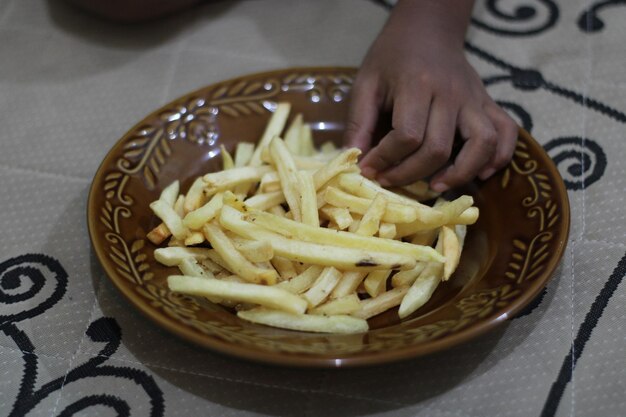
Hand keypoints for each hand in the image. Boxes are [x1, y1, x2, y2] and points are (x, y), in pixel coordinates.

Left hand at [345, 0, 517, 191]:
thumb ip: (358, 121)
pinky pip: (506, 132)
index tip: (369, 169)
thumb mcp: (366, 83)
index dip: (386, 159)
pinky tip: (480, 174)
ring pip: (480, 144)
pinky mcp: (489, 103)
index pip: (407, 135)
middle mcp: (451, 94)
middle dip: (410, 174)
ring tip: (436, 187)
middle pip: (438, 148)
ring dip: (460, 173)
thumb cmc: (392, 58)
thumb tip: (353, 159)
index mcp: (417, 85)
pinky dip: (499, 157)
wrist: (428, 30)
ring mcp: (475, 99)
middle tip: (389, 180)